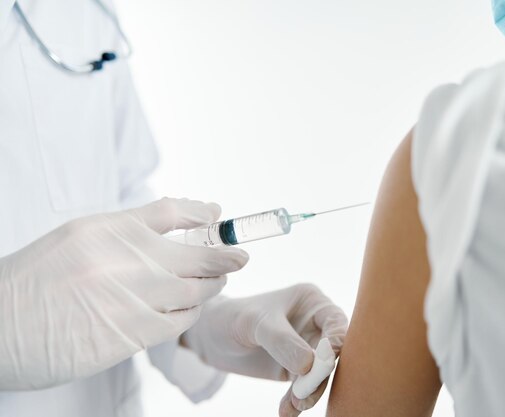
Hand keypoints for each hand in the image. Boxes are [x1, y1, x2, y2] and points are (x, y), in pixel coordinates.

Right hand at [0, 198, 247, 389]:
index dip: (201, 214)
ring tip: (216, 282)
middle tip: (240, 257)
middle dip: (225, 256)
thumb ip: (124, 234)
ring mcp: (131, 297)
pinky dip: (191, 313)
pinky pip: (180, 320)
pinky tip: (191, 309)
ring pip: (195, 289)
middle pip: (197, 253)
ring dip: (211, 286)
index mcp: (108, 229)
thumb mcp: (76, 240)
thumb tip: (170, 230)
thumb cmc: (35, 283)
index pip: (171, 211)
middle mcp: (125, 259)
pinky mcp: (131, 333)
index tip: (218, 216)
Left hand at [182, 284, 347, 415]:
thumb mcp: (256, 323)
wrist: (211, 336)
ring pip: (320, 374)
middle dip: (322, 374)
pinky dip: (297, 401)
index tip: (328, 361)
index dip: (338, 341)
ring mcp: (306, 348)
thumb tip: (309, 366)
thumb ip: (282, 341)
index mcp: (312, 301)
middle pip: (333, 352)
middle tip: (305, 392)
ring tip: (293, 405)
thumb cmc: (234, 317)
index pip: (336, 321)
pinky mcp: (296, 370)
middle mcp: (314, 324)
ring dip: (309, 392)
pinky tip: (287, 410)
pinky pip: (304, 388)